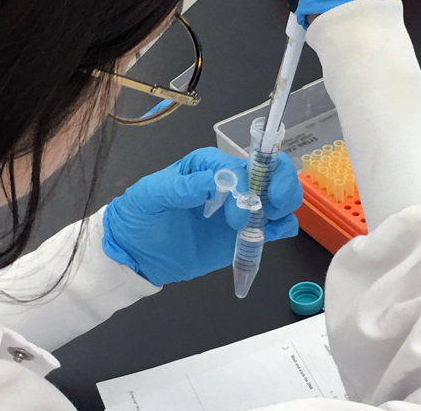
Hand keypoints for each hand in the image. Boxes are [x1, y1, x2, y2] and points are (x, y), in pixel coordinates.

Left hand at [102, 147, 301, 285]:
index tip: (240, 209)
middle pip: (270, 171)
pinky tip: (276, 232)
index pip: (240, 165)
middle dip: (281, 183)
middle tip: (274, 206)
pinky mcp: (245, 234)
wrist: (135, 255)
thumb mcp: (150, 196)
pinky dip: (283, 226)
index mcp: (208, 166)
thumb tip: (213, 182)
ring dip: (285, 204)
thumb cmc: (139, 216)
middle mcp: (231, 183)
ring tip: (271, 222)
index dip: (247, 183)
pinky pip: (274, 226)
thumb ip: (180, 186)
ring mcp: (241, 209)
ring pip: (279, 196)